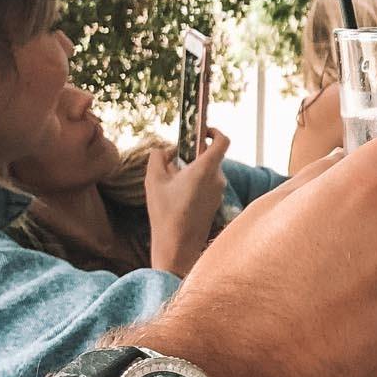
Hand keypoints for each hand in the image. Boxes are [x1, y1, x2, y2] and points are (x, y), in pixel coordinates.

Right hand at [145, 129, 229, 276]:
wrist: (178, 246)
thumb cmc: (166, 212)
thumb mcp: (153, 179)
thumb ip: (158, 157)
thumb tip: (164, 151)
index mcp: (206, 168)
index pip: (223, 141)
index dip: (214, 131)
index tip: (202, 130)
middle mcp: (218, 179)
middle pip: (210, 156)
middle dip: (192, 154)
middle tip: (173, 159)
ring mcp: (218, 192)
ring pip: (207, 171)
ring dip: (192, 170)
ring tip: (171, 181)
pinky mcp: (215, 203)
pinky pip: (207, 185)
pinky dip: (195, 183)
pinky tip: (177, 194)